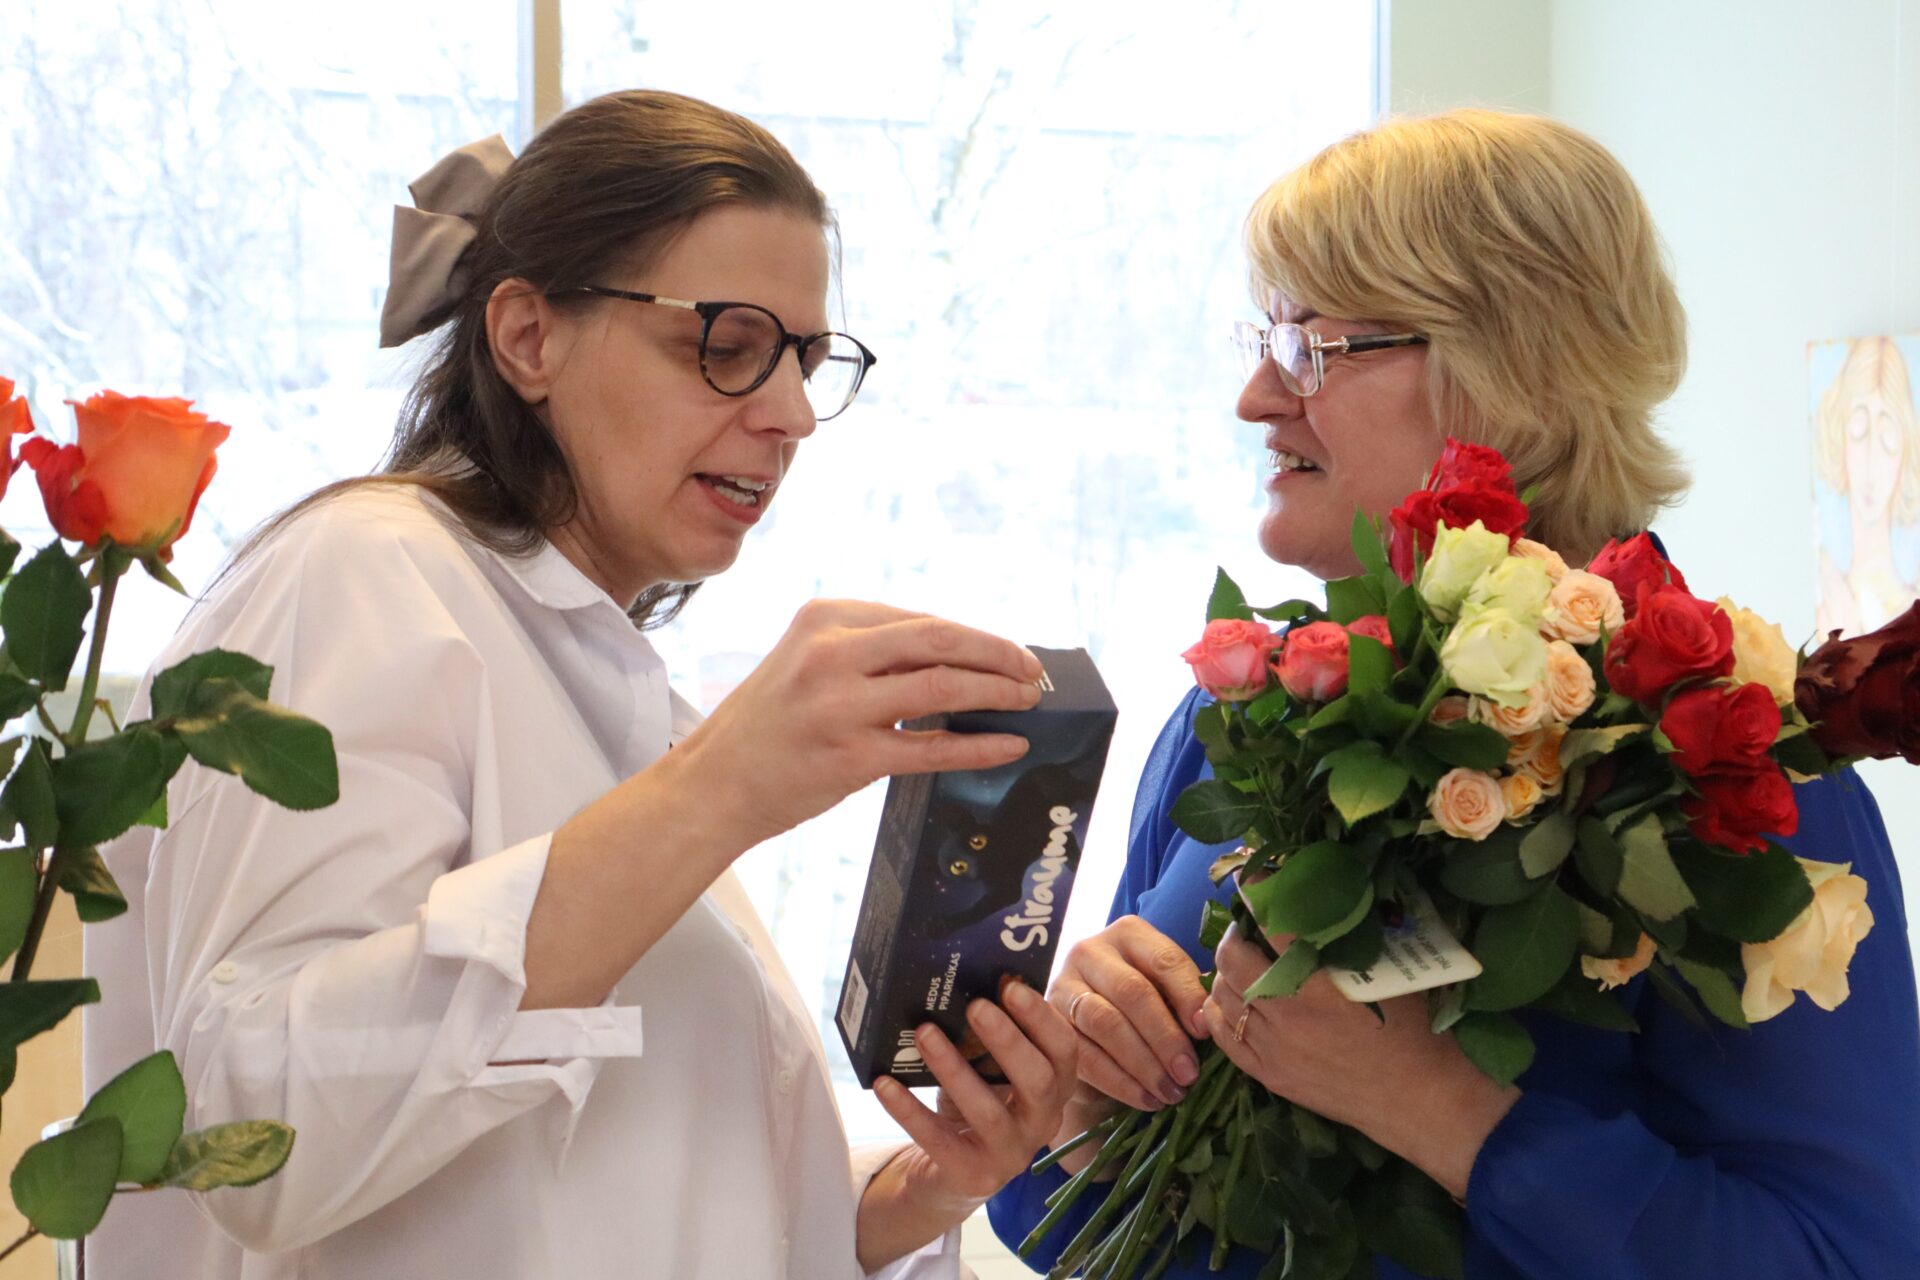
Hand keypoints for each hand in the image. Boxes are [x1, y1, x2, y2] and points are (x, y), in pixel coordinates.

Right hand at [676, 600, 1043, 845]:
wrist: (714, 783)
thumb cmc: (769, 724)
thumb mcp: (808, 661)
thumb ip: (870, 653)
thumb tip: (955, 659)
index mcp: (824, 618)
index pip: (919, 618)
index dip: (973, 635)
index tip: (1006, 650)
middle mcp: (831, 652)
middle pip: (940, 639)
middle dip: (998, 653)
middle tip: (1033, 670)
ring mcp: (840, 705)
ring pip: (943, 686)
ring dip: (997, 692)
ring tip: (1028, 702)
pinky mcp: (850, 756)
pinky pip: (932, 748)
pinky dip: (978, 746)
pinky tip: (1007, 746)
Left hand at [873, 980, 1078, 1210]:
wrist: (950, 1173)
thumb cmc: (975, 1103)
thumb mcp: (991, 1069)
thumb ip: (991, 1035)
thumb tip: (971, 981)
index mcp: (1055, 1089)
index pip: (1063, 1051)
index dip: (1041, 1018)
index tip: (1009, 985)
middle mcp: (1042, 1123)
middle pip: (1037, 1080)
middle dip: (1007, 1040)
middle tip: (975, 1005)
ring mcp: (1010, 1155)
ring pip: (987, 1111)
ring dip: (953, 1068)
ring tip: (924, 1032)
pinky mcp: (973, 1176)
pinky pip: (939, 1141)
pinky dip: (909, 1110)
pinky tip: (884, 1083)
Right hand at [1050, 915, 1208, 1112]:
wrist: (1095, 1027)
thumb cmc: (1145, 1004)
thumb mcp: (1166, 989)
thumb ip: (1186, 998)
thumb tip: (1207, 1024)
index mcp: (1129, 934)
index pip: (1163, 960)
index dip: (1187, 996)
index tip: (1206, 1032)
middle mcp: (1091, 952)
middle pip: (1131, 991)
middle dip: (1164, 1037)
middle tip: (1188, 1073)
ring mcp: (1064, 986)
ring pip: (1104, 1023)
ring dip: (1143, 1063)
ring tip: (1171, 1091)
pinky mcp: (1051, 1025)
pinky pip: (1085, 1055)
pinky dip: (1120, 1082)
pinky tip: (1146, 1098)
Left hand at [1202, 922, 1519, 1198]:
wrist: (1417, 1097)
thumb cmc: (1411, 1031)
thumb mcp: (1386, 974)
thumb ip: (1349, 939)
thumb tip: (1321, 900)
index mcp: (1319, 984)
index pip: (1273, 925)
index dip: (1257, 894)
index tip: (1249, 877)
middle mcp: (1288, 1013)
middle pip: (1235, 958)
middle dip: (1235, 934)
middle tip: (1245, 926)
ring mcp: (1274, 1047)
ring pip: (1225, 995)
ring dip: (1226, 971)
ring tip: (1238, 960)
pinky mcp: (1269, 1074)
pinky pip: (1224, 1037)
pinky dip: (1219, 1012)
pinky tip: (1227, 998)